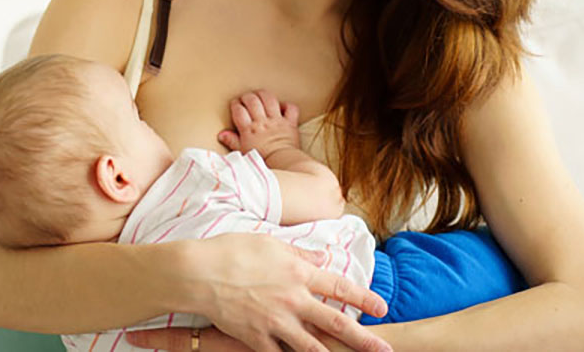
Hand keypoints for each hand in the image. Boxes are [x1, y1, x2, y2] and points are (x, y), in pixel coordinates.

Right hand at [137, 233, 389, 351]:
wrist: (198, 272)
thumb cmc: (231, 251)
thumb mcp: (270, 243)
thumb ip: (299, 252)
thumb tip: (322, 255)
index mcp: (299, 272)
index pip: (339, 286)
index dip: (363, 298)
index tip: (381, 308)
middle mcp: (293, 299)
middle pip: (336, 323)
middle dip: (364, 339)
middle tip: (385, 350)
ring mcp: (276, 321)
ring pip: (313, 347)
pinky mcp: (257, 338)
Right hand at [222, 89, 301, 158]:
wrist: (282, 165)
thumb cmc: (262, 161)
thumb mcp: (243, 152)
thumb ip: (232, 141)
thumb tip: (221, 134)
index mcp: (249, 129)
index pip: (239, 110)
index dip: (235, 105)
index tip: (235, 104)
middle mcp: (262, 122)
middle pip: (252, 101)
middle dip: (247, 97)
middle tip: (245, 98)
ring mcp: (277, 121)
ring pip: (269, 99)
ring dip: (263, 94)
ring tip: (259, 95)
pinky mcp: (290, 123)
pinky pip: (291, 108)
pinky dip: (287, 105)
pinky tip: (281, 106)